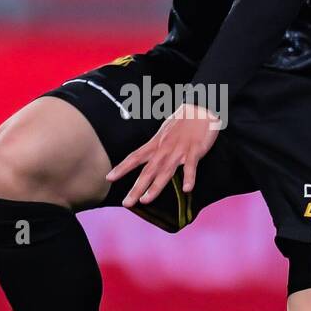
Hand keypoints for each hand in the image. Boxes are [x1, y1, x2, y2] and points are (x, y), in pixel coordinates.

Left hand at [106, 102, 222, 206]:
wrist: (201, 107)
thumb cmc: (183, 120)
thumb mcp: (164, 131)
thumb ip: (157, 145)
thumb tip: (148, 155)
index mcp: (156, 144)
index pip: (135, 157)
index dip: (122, 168)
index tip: (109, 178)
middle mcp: (164, 149)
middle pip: (148, 171)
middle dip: (136, 188)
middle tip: (127, 203)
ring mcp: (179, 150)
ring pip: (165, 171)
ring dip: (155, 187)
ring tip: (146, 200)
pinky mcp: (195, 150)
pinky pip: (191, 166)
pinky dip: (189, 177)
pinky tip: (187, 189)